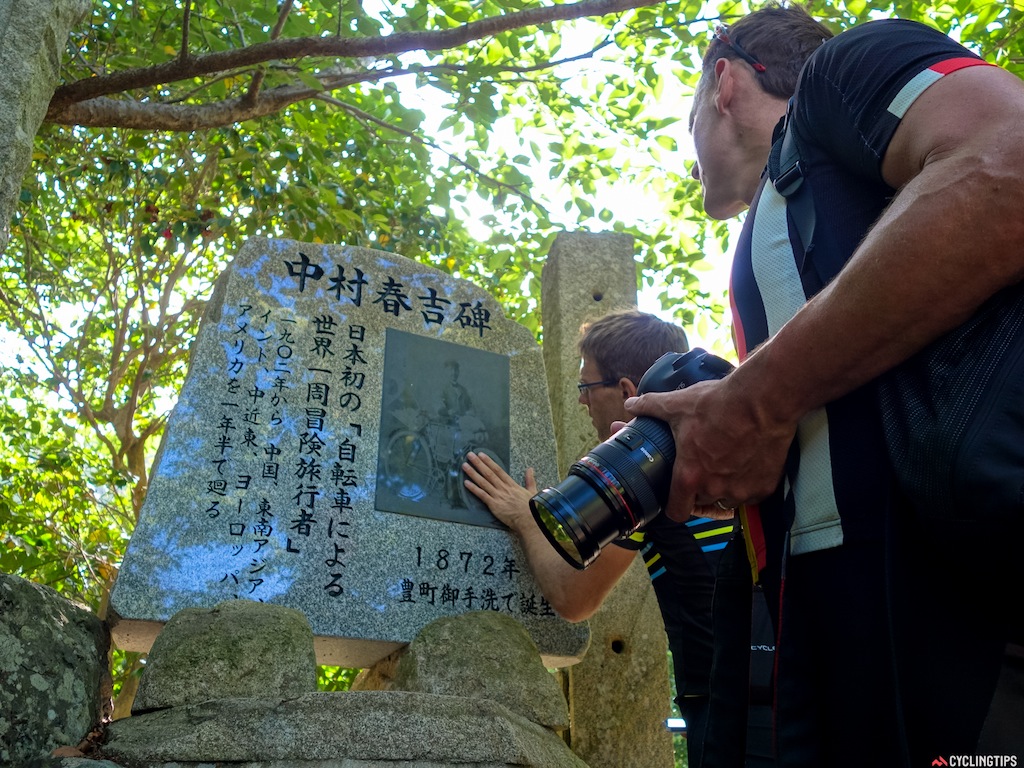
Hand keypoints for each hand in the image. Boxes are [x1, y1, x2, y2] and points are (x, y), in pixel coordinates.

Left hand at [462, 451, 536, 529]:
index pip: (498, 470)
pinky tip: (466, 483)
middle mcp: (503, 488)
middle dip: (478, 463)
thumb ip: (530, 480)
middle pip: (488, 473)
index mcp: (511, 484)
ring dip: (473, 473)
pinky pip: (482, 495)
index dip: (489, 461)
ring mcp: (498, 496)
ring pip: (483, 482)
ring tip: (465, 466)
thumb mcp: (532, 491)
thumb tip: (530, 469)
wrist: (530, 519)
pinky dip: (474, 489)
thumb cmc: (532, 507)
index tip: (481, 455)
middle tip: (469, 455)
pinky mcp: (494, 505)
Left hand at [623, 371, 796, 521]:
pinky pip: (751, 495)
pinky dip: (747, 484)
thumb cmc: (719, 404)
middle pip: (702, 503)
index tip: (676, 496)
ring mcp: (741, 491)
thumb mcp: (678, 404)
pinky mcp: (764, 487)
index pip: (677, 512)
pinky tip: (745, 464)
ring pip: (727, 500)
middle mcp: (715, 490)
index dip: (674, 506)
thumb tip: (630, 404)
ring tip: (724, 465)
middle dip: (699, 490)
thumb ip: (650, 406)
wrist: (763, 400)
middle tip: (702, 470)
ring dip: (724, 489)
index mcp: (690, 476)